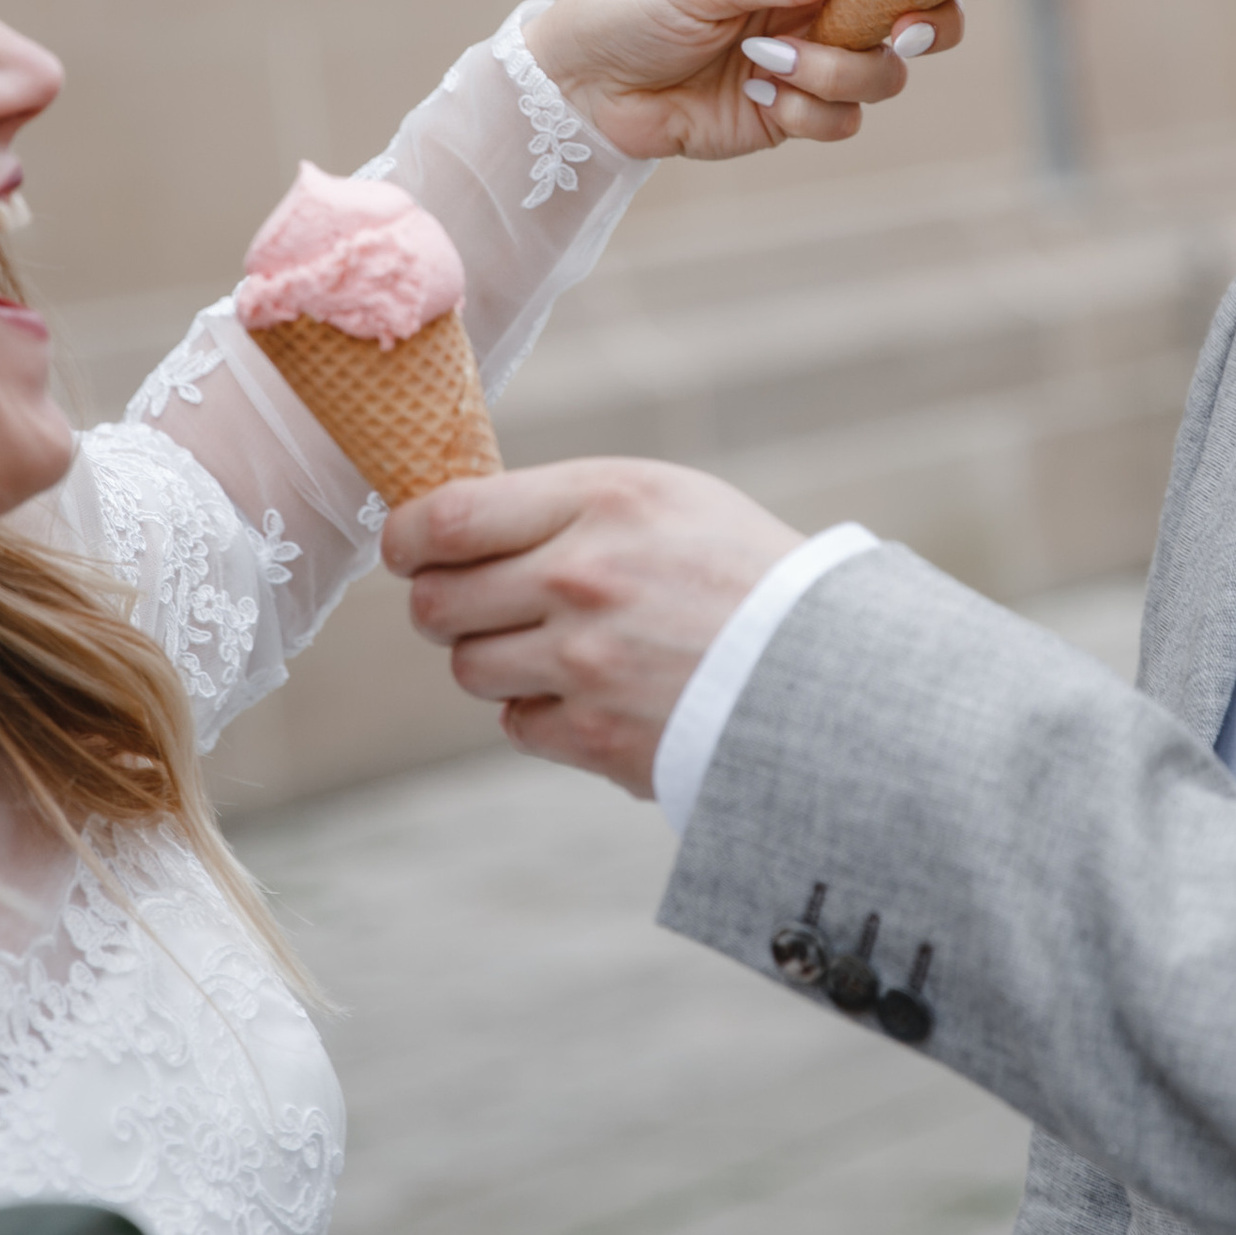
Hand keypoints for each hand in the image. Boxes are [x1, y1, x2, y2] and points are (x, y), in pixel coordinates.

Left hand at [385, 459, 802, 791]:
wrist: (828, 671)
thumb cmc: (741, 571)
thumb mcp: (664, 498)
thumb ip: (562, 504)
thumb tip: (456, 524)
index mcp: (601, 500)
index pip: (444, 519)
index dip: (406, 537)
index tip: (412, 546)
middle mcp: (582, 577)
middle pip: (437, 602)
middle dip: (446, 604)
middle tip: (480, 601)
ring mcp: (585, 663)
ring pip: (470, 667)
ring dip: (497, 660)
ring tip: (559, 646)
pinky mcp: (596, 736)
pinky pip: (518, 724)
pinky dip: (542, 712)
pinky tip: (596, 692)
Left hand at [523, 0, 962, 160]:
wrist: (582, 88)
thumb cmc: (626, 7)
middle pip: (913, 11)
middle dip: (918, 28)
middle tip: (893, 38)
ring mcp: (808, 58)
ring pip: (882, 74)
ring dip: (837, 74)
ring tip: (768, 65)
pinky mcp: (792, 112)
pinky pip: (841, 121)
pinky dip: (810, 114)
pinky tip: (756, 97)